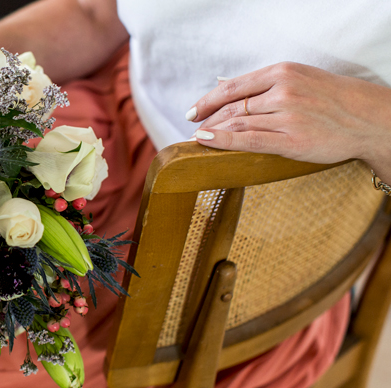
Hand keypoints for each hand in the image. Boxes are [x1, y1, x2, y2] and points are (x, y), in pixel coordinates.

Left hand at [188, 62, 390, 179]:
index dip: (207, 101)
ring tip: (197, 140)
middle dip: (207, 119)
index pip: (232, 87)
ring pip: (238, 122)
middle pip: (232, 106)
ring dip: (212, 132)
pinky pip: (249, 140)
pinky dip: (223, 140)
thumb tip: (222, 83)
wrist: (368, 118)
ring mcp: (287, 116)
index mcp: (282, 73)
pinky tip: (205, 141)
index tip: (192, 112)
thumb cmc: (331, 98)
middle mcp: (283, 92)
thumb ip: (262, 82)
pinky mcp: (293, 140)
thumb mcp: (299, 77)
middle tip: (192, 130)